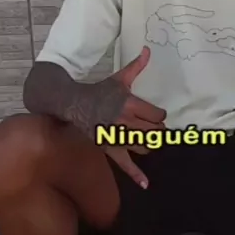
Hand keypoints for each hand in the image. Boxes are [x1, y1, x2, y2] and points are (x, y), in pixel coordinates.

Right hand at [69, 46, 165, 187]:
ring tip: (149, 140)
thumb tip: (148, 50)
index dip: (160, 115)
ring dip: (150, 144)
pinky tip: (146, 184)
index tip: (156, 115)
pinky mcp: (110, 148)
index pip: (157, 114)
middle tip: (154, 128)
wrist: (75, 104)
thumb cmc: (99, 91)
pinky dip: (136, 175)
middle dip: (157, 130)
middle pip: (154, 131)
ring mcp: (118, 137)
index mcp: (130, 104)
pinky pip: (125, 164)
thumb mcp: (119, 78)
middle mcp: (126, 121)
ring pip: (145, 146)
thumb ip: (136, 66)